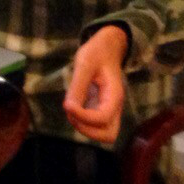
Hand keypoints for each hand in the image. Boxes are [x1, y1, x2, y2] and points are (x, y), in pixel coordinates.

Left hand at [62, 24, 128, 142]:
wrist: (108, 48)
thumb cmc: (97, 53)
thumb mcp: (85, 63)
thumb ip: (78, 86)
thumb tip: (68, 107)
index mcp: (114, 95)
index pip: (103, 118)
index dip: (84, 117)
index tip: (68, 105)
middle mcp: (115, 106)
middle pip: (108, 135)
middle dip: (87, 130)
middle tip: (72, 113)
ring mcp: (110, 110)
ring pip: (103, 134)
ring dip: (84, 128)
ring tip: (72, 108)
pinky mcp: (102, 109)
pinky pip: (95, 125)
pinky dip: (83, 122)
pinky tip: (74, 106)